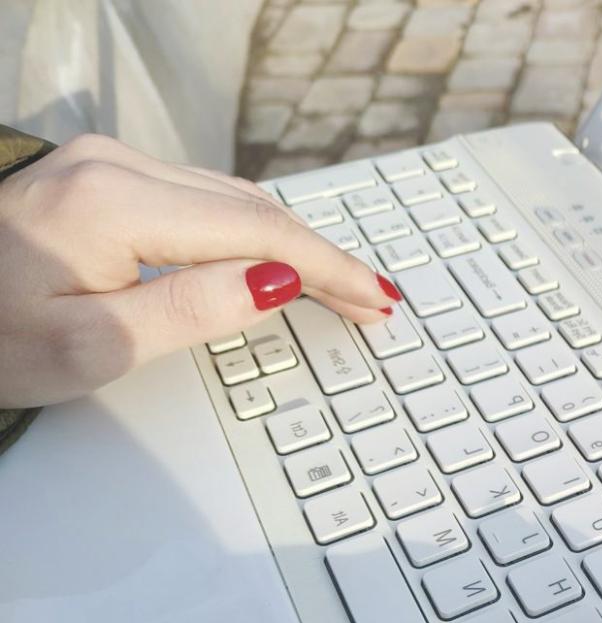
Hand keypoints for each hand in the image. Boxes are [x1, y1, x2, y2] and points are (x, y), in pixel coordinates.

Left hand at [0, 134, 396, 406]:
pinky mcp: (104, 176)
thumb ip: (191, 309)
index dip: (328, 269)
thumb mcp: (93, 346)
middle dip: (323, 258)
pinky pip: (205, 197)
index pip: (256, 231)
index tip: (376, 299)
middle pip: (254, 208)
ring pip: (234, 199)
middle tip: (376, 302)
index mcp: (115, 204)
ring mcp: (109, 164)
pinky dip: (253, 231)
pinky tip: (278, 259)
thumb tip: (275, 279)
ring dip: (293, 244)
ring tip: (342, 288)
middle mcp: (115, 166)